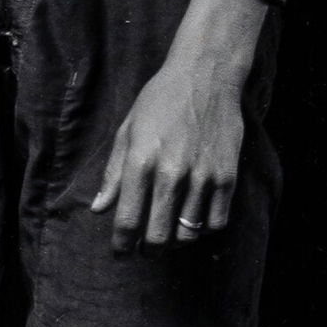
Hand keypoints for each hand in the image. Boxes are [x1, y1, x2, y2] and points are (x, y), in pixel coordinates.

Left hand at [90, 0, 267, 250]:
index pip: (128, 221)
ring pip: (188, 235)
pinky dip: (204, 228)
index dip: (122, 245)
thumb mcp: (127, 131)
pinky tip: (194, 219)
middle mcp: (172, 174)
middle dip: (148, 250)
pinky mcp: (227, 176)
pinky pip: (216, 222)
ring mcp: (203, 177)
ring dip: (176, 240)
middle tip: (145, 247)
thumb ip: (114, 174)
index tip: (121, 251)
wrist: (205, 75)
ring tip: (170, 232)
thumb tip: (99, 209)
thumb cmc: (160, 100)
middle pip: (159, 237)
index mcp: (141, 162)